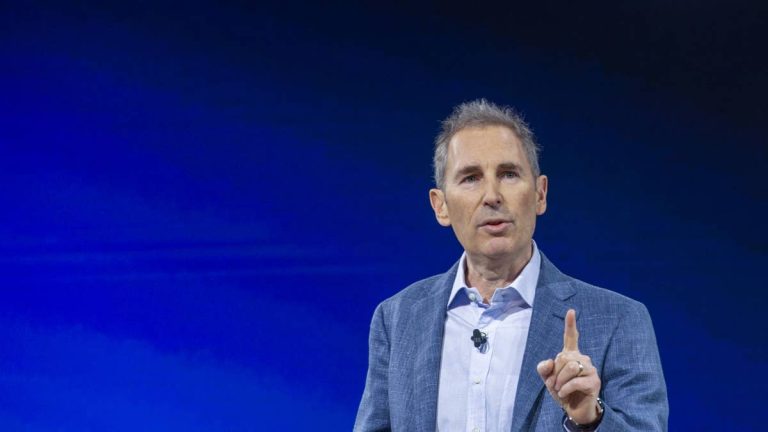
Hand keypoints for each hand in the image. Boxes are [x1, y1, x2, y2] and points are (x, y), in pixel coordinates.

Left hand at [536, 309, 601, 423]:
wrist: (574, 410)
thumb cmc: (562, 391)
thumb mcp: (548, 379)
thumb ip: (543, 368)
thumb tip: (549, 362)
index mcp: (571, 355)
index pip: (571, 337)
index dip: (570, 324)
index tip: (570, 311)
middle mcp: (583, 359)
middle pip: (563, 357)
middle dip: (555, 372)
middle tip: (554, 384)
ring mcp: (591, 369)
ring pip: (570, 367)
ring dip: (559, 381)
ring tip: (559, 390)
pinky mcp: (594, 381)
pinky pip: (575, 381)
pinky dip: (565, 388)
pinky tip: (563, 394)